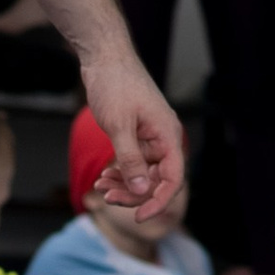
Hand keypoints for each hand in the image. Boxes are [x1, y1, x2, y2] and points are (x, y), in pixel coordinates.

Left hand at [75, 52, 184, 217]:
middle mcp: (165, 139)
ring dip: (124, 185)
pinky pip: (135, 163)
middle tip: (107, 197)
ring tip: (100, 187)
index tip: (138, 216)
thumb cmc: (114, 84)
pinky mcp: (139, 135)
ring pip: (144, 174)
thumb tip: (140, 191)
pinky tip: (104, 176)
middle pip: (158, 180)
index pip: (173, 179)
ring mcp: (152, 138)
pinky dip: (120, 172)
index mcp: (168, 135)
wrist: (104, 57)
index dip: (159, 201)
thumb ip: (131, 160)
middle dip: (133, 194)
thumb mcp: (119, 126)